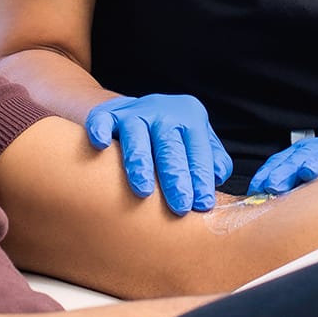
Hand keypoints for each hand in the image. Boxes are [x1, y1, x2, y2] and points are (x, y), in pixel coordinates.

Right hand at [84, 94, 232, 213]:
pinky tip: (101, 145)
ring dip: (140, 164)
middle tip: (180, 206)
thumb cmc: (173, 137)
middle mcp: (163, 110)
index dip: (201, 178)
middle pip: (170, 145)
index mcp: (190, 116)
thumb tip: (217, 177)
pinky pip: (101, 120)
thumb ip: (212, 159)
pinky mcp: (107, 113)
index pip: (198, 150)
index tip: (202, 204)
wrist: (138, 112)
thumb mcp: (197, 141)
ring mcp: (134, 111)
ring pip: (136, 136)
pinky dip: (100, 130)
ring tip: (143, 192)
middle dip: (175, 177)